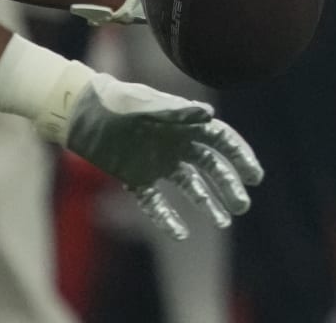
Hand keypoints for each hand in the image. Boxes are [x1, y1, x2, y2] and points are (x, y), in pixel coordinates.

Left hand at [53, 68, 262, 239]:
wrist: (81, 113)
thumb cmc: (117, 102)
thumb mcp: (145, 104)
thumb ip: (176, 111)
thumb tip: (209, 115)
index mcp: (186, 124)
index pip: (222, 141)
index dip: (241, 157)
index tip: (254, 176)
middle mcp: (177, 144)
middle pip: (211, 168)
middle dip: (228, 186)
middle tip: (242, 207)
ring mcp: (159, 163)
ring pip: (191, 187)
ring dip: (208, 204)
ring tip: (224, 222)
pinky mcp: (137, 178)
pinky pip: (156, 203)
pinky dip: (167, 218)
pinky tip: (180, 234)